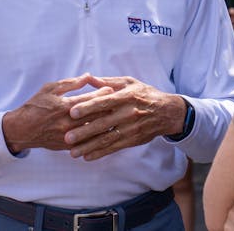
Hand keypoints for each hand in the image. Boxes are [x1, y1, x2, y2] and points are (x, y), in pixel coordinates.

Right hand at [1, 75, 112, 153]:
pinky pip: (86, 143)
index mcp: (63, 106)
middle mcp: (66, 122)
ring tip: (117, 118)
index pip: (88, 100)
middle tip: (119, 103)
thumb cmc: (36, 105)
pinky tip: (106, 133)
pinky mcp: (67, 146)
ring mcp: (67, 136)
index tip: (111, 89)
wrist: (22, 129)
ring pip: (93, 131)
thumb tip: (88, 76)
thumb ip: (71, 83)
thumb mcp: (50, 89)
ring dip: (106, 124)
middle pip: (94, 116)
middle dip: (108, 109)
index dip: (101, 94)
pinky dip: (97, 138)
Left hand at [64, 75, 186, 160]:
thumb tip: (87, 77)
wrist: (166, 112)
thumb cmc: (144, 94)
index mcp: (125, 97)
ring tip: (72, 152)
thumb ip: (107, 82)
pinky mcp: (132, 140)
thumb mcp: (128, 83)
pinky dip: (100, 153)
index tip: (72, 112)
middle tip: (67, 137)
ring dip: (88, 146)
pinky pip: (114, 148)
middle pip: (103, 124)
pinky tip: (87, 157)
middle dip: (84, 131)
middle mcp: (128, 113)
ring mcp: (130, 129)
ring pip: (106, 139)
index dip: (88, 107)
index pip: (104, 102)